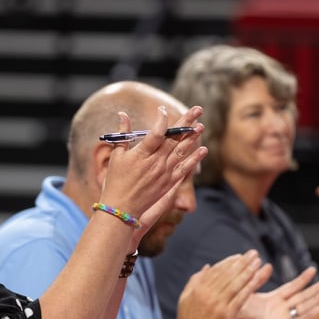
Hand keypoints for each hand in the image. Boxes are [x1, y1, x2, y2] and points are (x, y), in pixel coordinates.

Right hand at [100, 106, 206, 228]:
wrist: (121, 209)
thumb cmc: (115, 181)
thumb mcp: (116, 156)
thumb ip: (123, 134)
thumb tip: (122, 114)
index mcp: (142, 154)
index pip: (156, 132)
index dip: (162, 119)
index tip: (163, 109)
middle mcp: (156, 162)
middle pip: (174, 138)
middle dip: (186, 122)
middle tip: (197, 109)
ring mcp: (164, 173)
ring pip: (182, 151)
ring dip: (193, 137)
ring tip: (201, 125)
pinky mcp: (169, 183)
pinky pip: (185, 169)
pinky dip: (195, 159)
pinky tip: (203, 150)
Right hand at [170, 251, 265, 318]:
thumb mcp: (185, 299)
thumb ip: (195, 281)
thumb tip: (207, 267)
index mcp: (198, 288)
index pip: (217, 270)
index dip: (230, 262)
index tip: (240, 256)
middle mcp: (207, 294)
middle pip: (229, 274)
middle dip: (242, 262)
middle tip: (253, 253)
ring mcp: (218, 304)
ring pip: (236, 283)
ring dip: (249, 271)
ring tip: (258, 262)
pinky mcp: (226, 315)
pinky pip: (241, 297)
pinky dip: (250, 286)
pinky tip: (257, 279)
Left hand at [228, 267, 318, 318]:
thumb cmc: (233, 315)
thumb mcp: (247, 293)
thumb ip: (257, 280)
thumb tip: (266, 264)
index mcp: (272, 301)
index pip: (292, 287)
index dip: (303, 279)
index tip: (313, 269)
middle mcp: (279, 311)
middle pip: (303, 297)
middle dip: (318, 289)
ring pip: (303, 309)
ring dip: (317, 301)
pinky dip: (307, 316)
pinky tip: (317, 308)